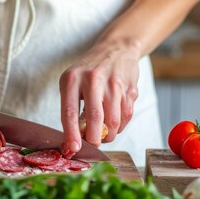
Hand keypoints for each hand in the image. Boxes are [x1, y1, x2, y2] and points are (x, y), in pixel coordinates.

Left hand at [59, 40, 141, 156]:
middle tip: (93, 144)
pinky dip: (120, 126)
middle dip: (94, 139)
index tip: (73, 149)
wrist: (117, 49)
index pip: (69, 112)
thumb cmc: (89, 70)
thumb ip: (72, 107)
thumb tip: (75, 139)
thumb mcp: (72, 81)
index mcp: (72, 79)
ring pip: (113, 121)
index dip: (71, 134)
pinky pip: (126, 116)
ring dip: (109, 135)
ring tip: (104, 134)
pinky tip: (115, 122)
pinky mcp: (130, 88)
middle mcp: (93, 80)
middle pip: (95, 119)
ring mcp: (114, 84)